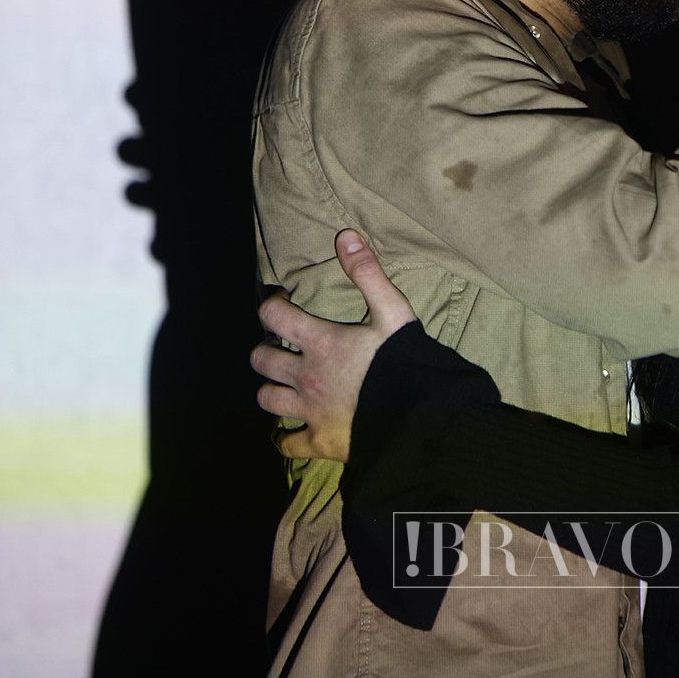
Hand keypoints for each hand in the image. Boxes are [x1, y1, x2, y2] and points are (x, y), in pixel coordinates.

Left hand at [251, 229, 416, 461]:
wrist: (417, 416)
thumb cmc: (403, 361)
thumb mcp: (392, 311)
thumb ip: (367, 274)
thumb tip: (345, 235)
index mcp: (320, 342)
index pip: (273, 315)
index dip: (272, 306)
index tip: (283, 304)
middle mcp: (305, 376)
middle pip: (261, 359)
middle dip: (266, 350)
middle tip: (281, 347)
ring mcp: (309, 411)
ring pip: (267, 399)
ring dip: (271, 390)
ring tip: (284, 385)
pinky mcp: (318, 441)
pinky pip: (288, 443)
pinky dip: (286, 438)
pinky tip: (292, 432)